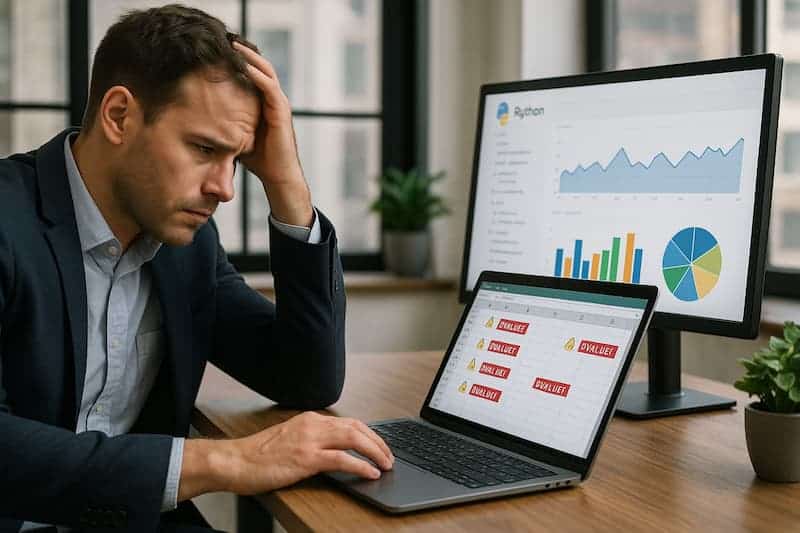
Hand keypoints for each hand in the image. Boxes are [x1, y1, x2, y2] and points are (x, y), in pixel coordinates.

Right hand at [179, 412, 393, 500]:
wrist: (234, 461)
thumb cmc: (258, 455)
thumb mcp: (289, 439)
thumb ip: (311, 440)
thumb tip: (335, 451)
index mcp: (309, 419)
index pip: (349, 422)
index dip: (370, 434)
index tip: (380, 445)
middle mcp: (313, 425)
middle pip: (357, 428)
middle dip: (378, 442)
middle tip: (390, 456)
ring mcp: (310, 440)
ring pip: (354, 439)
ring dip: (375, 452)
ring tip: (386, 464)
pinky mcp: (306, 458)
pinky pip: (342, 459)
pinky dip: (361, 465)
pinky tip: (371, 473)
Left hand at [233, 40, 312, 226]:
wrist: (278, 176)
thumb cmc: (259, 159)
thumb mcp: (236, 136)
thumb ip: (225, 124)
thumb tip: (200, 120)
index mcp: (264, 103)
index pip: (252, 74)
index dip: (239, 61)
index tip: (220, 51)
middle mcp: (273, 100)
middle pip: (260, 67)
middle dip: (244, 53)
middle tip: (226, 40)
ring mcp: (279, 104)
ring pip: (266, 72)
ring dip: (250, 57)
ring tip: (233, 45)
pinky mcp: (281, 111)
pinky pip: (269, 86)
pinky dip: (257, 74)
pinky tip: (243, 65)